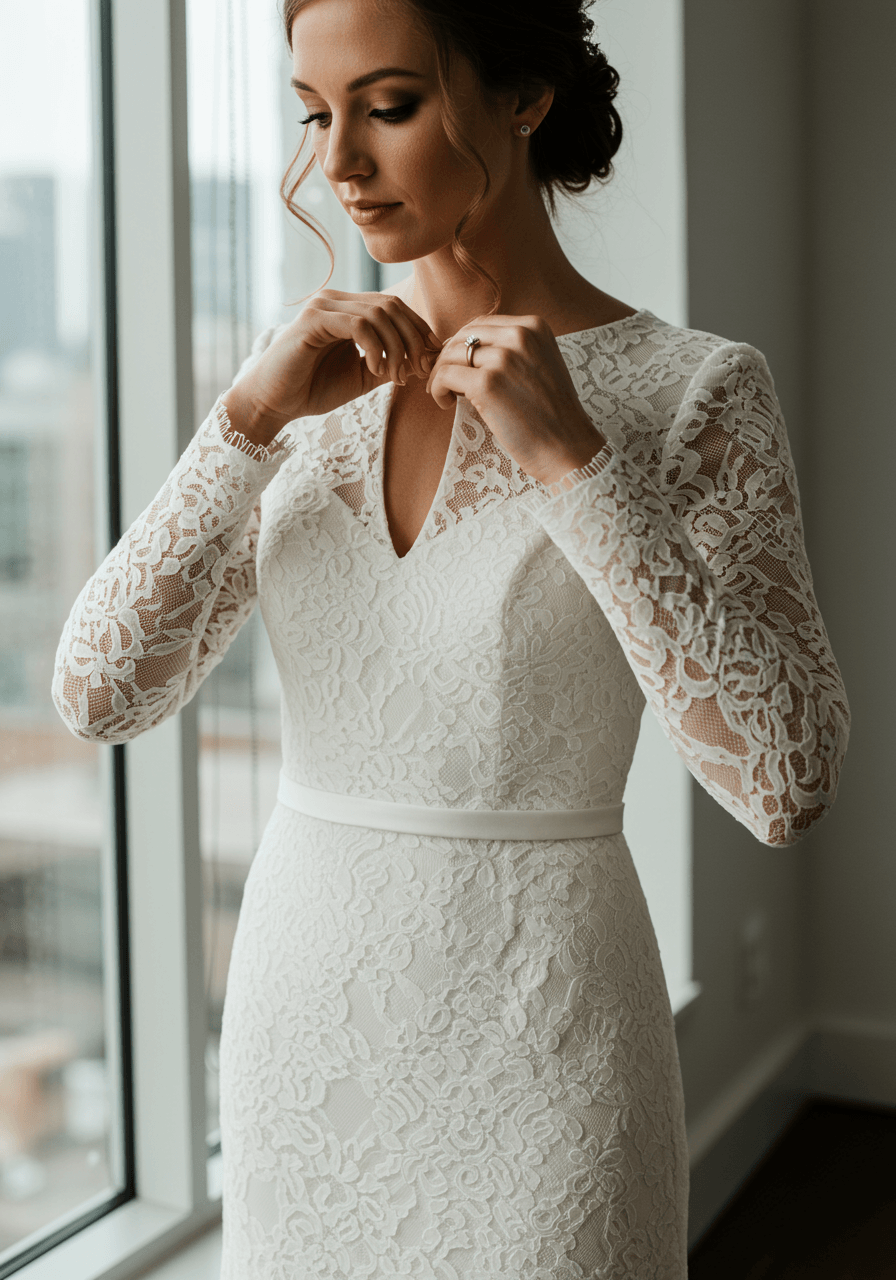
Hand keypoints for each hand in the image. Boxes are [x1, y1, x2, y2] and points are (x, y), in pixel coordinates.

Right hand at [221, 289, 443, 447]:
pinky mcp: (313, 319)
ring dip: (396, 348)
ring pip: (378, 314)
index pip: (394, 307)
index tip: (428, 362)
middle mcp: (336, 300)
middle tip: (416, 371)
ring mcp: (323, 306)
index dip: (418, 331)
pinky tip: (376, 369)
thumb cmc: (314, 389)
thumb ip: (390, 362)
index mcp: (348, 309)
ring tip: (394, 377)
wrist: (274, 403)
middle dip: (412, 339)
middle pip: (391, 306)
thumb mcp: (363, 376)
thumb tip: (425, 357)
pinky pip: (358, 324)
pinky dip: (375, 347)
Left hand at [424, 314, 606, 484]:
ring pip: (450, 355)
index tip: (460, 367)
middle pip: (463, 336)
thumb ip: (512, 350)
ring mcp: (503, 359)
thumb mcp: (541, 365)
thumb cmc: (552, 414)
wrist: (567, 447)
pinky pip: (445, 376)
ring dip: (441, 375)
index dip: (464, 345)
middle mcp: (519, 336)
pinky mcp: (487, 384)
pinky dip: (438, 389)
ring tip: (448, 396)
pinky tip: (447, 404)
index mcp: (534, 327)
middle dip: (448, 358)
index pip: (482, 325)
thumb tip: (468, 350)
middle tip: (446, 382)